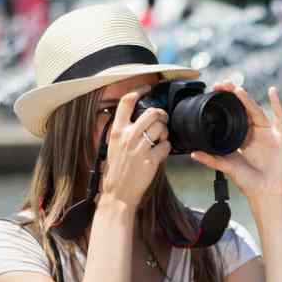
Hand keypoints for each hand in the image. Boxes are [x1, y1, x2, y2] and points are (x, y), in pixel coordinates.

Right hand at [100, 88, 169, 207]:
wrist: (118, 193)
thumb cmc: (116, 170)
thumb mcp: (113, 146)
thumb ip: (123, 131)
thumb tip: (136, 119)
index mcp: (116, 131)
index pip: (127, 102)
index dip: (139, 90)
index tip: (147, 88)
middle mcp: (128, 137)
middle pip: (152, 112)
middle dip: (162, 114)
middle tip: (163, 119)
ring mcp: (140, 148)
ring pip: (162, 128)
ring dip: (166, 132)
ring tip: (162, 138)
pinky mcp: (151, 161)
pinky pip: (167, 146)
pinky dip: (167, 147)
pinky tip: (162, 152)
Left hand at [190, 84, 281, 197]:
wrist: (265, 193)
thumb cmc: (248, 182)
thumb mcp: (227, 167)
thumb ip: (211, 159)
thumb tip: (192, 153)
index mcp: (241, 138)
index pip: (232, 115)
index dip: (225, 103)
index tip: (214, 91)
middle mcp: (254, 133)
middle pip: (244, 109)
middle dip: (234, 96)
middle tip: (223, 84)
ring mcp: (267, 134)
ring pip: (257, 112)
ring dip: (248, 100)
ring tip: (238, 90)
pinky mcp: (279, 138)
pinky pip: (280, 118)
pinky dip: (277, 104)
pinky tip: (272, 92)